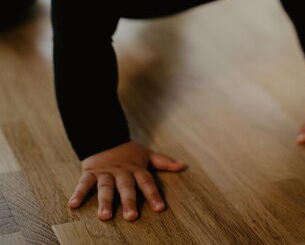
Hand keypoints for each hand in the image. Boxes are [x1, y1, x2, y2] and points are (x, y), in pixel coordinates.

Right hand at [68, 140, 186, 220]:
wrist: (105, 135)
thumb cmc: (128, 152)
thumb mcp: (146, 154)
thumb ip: (163, 162)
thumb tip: (183, 166)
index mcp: (136, 168)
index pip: (147, 182)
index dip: (153, 194)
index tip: (160, 208)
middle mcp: (121, 171)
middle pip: (126, 187)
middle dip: (129, 201)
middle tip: (131, 216)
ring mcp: (105, 172)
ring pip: (105, 187)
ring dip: (104, 201)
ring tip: (104, 216)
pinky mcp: (90, 173)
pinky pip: (83, 183)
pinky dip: (78, 193)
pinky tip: (73, 204)